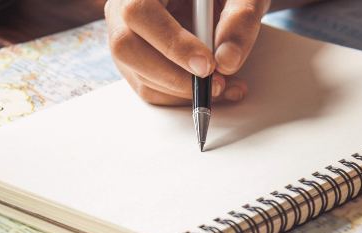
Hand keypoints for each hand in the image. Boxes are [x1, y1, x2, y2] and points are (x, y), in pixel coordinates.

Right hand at [105, 0, 269, 104]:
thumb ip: (239, 18)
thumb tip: (227, 61)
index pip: (140, 12)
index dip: (172, 43)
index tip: (207, 65)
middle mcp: (124, 5)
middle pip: (126, 47)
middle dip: (173, 76)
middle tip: (215, 83)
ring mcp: (122, 31)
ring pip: (135, 71)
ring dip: (180, 90)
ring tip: (222, 86)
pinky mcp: (134, 55)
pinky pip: (146, 83)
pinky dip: (178, 95)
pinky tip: (208, 88)